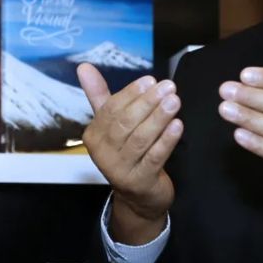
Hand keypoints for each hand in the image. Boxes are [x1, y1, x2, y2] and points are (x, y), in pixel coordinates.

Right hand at [77, 63, 183, 243]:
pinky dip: (166, 140)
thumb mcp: (112, 124)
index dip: (131, 93)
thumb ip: (99, 95)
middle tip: (168, 86)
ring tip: (175, 101)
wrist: (138, 196)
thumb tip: (84, 66)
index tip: (151, 80)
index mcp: (94, 135)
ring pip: (140, 139)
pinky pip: (154, 157)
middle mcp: (102, 153)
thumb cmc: (127, 152)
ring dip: (159, 118)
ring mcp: (120, 170)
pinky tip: (178, 125)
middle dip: (147, 102)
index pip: (111, 109)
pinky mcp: (140, 181)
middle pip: (125, 123)